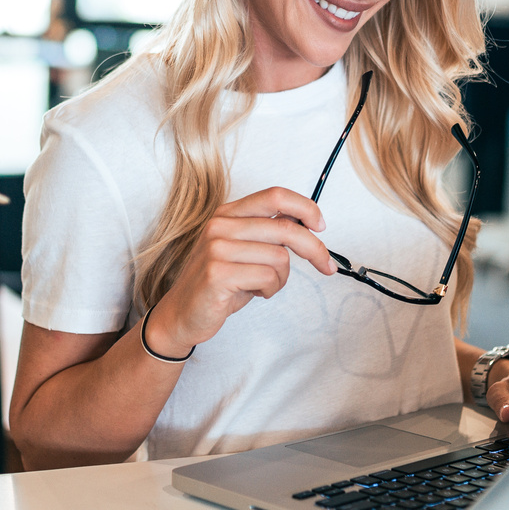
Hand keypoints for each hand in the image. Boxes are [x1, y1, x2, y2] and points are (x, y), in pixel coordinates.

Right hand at [144, 187, 335, 357]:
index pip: (275, 195)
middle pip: (285, 228)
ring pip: (280, 257)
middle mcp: (220, 225)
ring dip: (282, 278)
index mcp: (227, 213)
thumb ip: (268, 233)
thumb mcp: (244, 250)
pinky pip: (268, 277)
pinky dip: (270, 290)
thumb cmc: (219, 283)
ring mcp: (217, 248)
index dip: (305, 207)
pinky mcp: (218, 273)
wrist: (182, 313)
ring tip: (264, 285)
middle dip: (314, 249)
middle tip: (326, 266)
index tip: (321, 225)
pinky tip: (254, 293)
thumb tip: (308, 222)